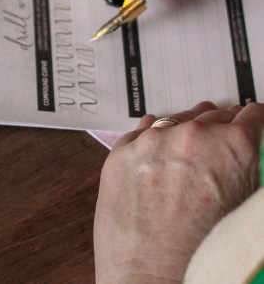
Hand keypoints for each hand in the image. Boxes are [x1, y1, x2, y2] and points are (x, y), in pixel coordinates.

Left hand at [94, 101, 263, 283]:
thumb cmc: (203, 258)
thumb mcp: (243, 209)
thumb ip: (243, 171)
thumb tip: (242, 158)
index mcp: (233, 147)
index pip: (252, 115)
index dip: (253, 123)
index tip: (250, 125)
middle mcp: (193, 135)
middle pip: (213, 115)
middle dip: (219, 130)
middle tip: (219, 148)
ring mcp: (153, 140)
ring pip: (177, 120)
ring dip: (185, 133)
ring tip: (187, 154)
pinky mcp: (122, 151)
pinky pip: (142, 132)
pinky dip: (152, 141)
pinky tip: (158, 154)